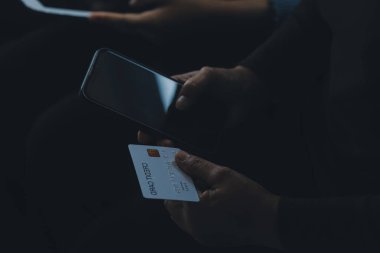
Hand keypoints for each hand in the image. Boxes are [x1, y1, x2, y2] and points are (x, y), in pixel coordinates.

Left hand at [89, 0, 269, 41]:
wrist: (220, 17)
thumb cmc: (196, 1)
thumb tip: (132, 3)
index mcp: (154, 23)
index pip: (123, 22)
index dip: (106, 19)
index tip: (90, 18)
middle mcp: (155, 35)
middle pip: (131, 24)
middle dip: (122, 17)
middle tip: (115, 11)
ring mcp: (162, 39)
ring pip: (142, 26)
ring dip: (140, 17)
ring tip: (161, 6)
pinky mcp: (168, 39)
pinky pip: (152, 28)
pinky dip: (150, 21)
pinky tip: (165, 12)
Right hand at [137, 65, 257, 144]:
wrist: (247, 94)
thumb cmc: (226, 80)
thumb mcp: (208, 76)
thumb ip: (194, 85)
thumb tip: (180, 104)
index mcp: (175, 90)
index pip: (155, 102)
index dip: (146, 113)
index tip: (143, 123)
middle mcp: (179, 107)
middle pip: (159, 121)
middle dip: (152, 131)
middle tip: (150, 139)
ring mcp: (188, 121)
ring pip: (171, 134)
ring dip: (166, 141)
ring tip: (168, 146)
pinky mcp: (199, 132)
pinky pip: (188, 142)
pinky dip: (183, 148)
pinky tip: (180, 151)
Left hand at [164, 151, 281, 248]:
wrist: (270, 222)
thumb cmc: (248, 199)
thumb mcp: (222, 175)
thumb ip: (197, 166)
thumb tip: (180, 157)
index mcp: (193, 209)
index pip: (171, 188)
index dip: (172, 173)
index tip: (176, 163)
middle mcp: (192, 225)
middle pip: (172, 202)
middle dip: (177, 186)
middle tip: (188, 172)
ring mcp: (199, 234)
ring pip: (180, 214)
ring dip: (185, 199)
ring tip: (200, 185)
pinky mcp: (208, 238)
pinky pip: (191, 222)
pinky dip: (193, 210)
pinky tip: (208, 198)